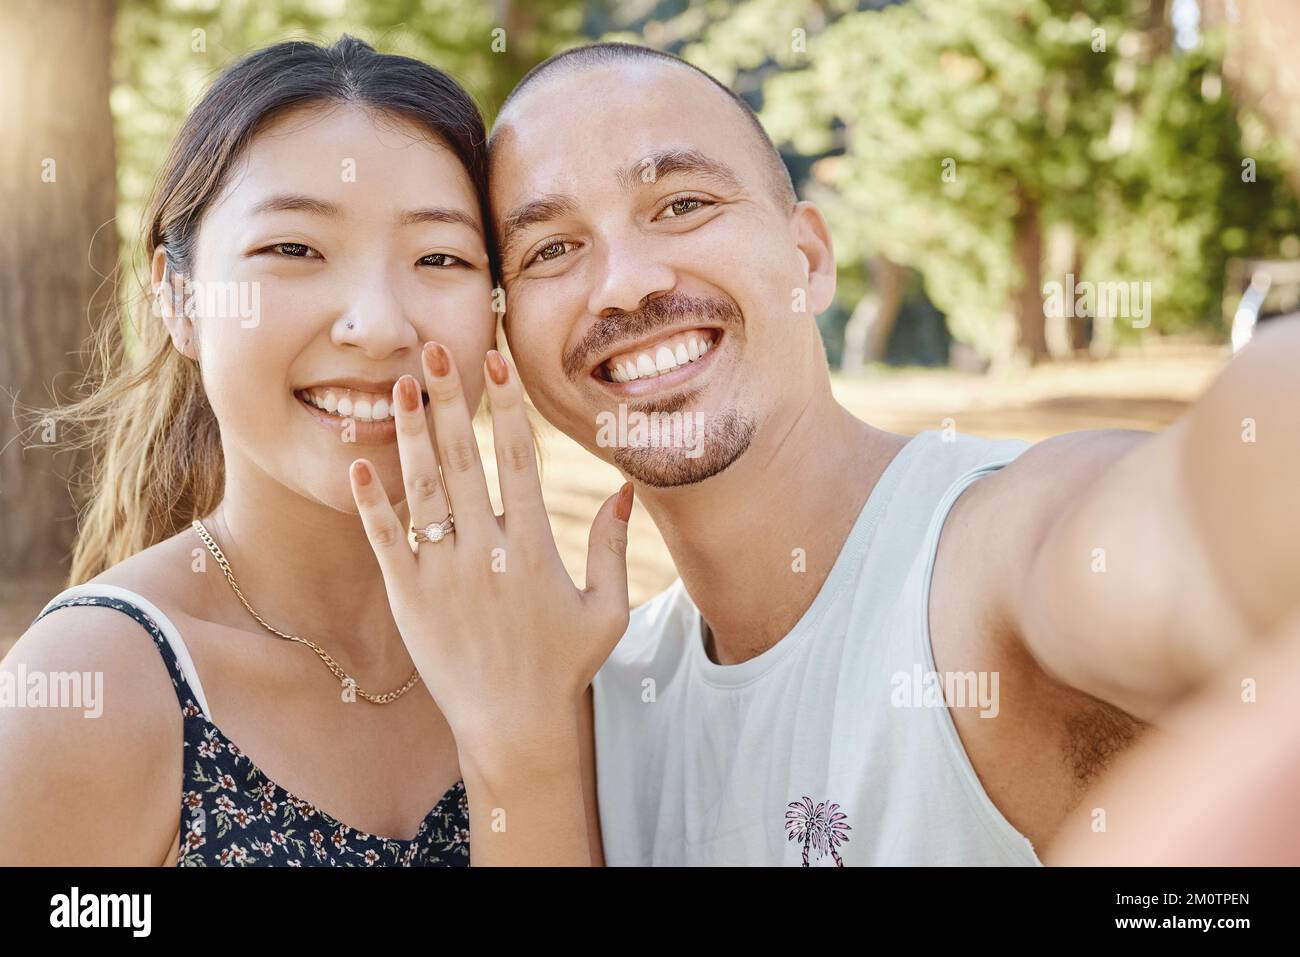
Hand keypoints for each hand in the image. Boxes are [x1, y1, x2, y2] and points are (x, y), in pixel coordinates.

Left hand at [347, 342, 632, 761]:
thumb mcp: (606, 612)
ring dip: (410, 435)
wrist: (511, 725)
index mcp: (532, 549)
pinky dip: (371, 502)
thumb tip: (625, 490)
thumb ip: (613, 549)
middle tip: (435, 349)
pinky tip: (359, 462)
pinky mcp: (408, 596)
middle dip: (449, 401)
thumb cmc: (563, 666)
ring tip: (401, 386)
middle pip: (463, 460)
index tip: (495, 363)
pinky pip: (385, 540)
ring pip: (422, 490)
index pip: (517, 461)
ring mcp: (442, 573)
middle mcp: (484, 552)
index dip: (506, 408)